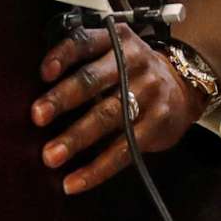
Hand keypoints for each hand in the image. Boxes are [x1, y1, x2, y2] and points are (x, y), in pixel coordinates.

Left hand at [31, 23, 206, 194]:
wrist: (184, 86)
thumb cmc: (132, 72)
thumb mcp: (113, 53)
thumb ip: (82, 65)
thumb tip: (39, 99)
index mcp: (116, 40)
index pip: (85, 42)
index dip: (63, 56)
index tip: (43, 74)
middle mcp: (133, 62)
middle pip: (93, 79)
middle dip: (63, 99)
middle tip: (37, 117)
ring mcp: (149, 92)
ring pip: (108, 115)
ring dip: (76, 138)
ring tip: (51, 156)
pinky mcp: (157, 123)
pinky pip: (124, 148)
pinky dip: (97, 168)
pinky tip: (74, 181)